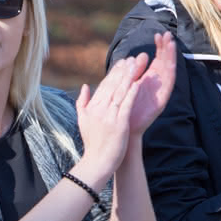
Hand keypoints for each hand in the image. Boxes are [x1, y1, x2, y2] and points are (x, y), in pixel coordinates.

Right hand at [75, 56, 140, 183]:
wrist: (97, 162)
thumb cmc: (93, 143)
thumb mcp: (82, 120)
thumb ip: (82, 102)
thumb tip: (85, 86)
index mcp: (92, 107)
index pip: (104, 85)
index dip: (114, 73)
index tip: (122, 62)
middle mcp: (100, 109)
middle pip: (113, 85)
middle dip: (123, 70)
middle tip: (133, 58)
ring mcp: (109, 115)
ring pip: (120, 91)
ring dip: (129, 77)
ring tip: (137, 64)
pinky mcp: (119, 123)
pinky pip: (126, 105)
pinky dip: (131, 93)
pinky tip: (138, 83)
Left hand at [126, 32, 177, 137]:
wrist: (124, 129)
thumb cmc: (123, 109)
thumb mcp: (125, 86)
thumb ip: (129, 73)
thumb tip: (131, 58)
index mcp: (148, 79)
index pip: (156, 59)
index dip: (159, 47)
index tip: (158, 34)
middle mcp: (156, 84)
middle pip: (164, 62)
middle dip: (166, 48)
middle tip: (167, 34)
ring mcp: (160, 92)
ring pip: (168, 71)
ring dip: (170, 58)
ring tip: (171, 43)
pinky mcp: (162, 101)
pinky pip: (168, 86)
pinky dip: (170, 74)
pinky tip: (170, 63)